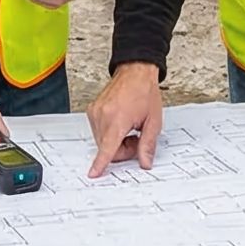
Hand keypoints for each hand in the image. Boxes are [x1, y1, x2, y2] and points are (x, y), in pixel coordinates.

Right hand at [88, 62, 162, 176]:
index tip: (93, 173)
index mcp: (118, 119)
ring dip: (115, 141)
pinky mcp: (92, 110)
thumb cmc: (145, 92)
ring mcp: (95, 112)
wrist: (135, 71)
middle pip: (106, 148)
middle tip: (136, 138)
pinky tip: (120, 122)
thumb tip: (145, 162)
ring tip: (129, 128)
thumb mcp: (153, 121)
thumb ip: (148, 145)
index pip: (108, 148)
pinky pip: (98, 131)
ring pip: (101, 141)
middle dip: (122, 150)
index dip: (100, 163)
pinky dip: (109, 133)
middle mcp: (102, 115)